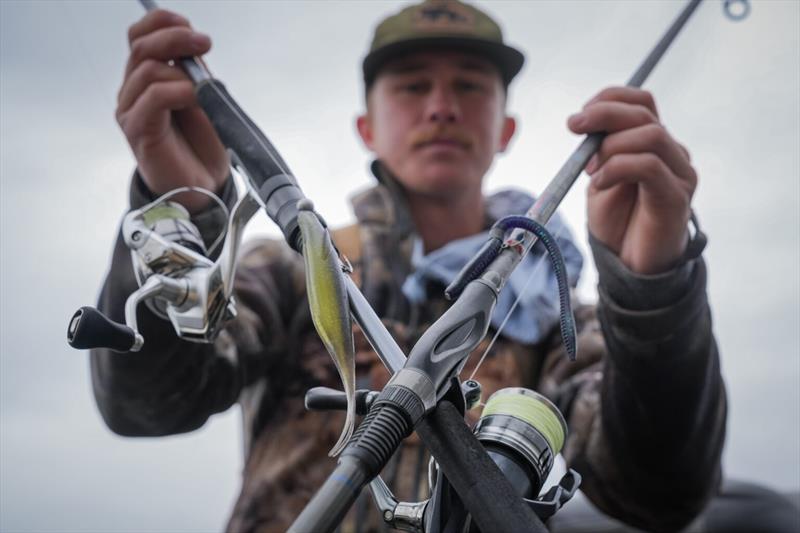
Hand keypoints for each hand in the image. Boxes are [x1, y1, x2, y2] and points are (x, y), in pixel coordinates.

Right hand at [116, 9, 227, 212]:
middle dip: (176, 38)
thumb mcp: (203, 96)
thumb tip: (193, 42)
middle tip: (204, 44)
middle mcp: (133, 91)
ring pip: (147, 69)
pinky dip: (179, 91)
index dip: (161, 22)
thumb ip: (194, 70)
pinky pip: (153, 96)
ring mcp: (131, 110)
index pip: (139, 35)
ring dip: (182, 72)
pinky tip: (195, 99)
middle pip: (141, 46)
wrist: (201, 185)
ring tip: (203, 90)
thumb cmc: (201, 144)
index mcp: (147, 77)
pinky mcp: (137, 129)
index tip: (189, 25)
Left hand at [568, 87, 695, 274]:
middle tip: (574, 127)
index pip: (641, 101)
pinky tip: (599, 183)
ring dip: (611, 146)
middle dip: (603, 115)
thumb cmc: (616, 222)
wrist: (630, 265)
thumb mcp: (600, 178)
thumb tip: (585, 122)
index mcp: (653, 143)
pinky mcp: (677, 196)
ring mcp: (680, 173)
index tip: (580, 116)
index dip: (609, 99)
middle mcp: (672, 153)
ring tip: (590, 170)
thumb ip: (599, 151)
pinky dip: (617, 167)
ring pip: (650, 135)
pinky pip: (649, 165)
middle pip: (644, 113)